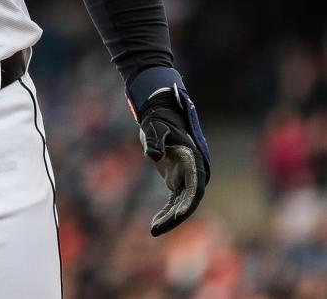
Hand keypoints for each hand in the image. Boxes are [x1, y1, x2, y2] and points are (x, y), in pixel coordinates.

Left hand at [138, 87, 210, 236]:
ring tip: (153, 230)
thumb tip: (153, 155)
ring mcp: (186, 178)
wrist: (161, 117)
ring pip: (182, 204)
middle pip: (189, 200)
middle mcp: (194, 172)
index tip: (179, 215)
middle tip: (158, 228)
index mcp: (192, 160)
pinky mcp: (177, 181)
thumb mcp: (154, 128)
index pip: (195, 186)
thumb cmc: (158, 121)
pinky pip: (174, 202)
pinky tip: (155, 224)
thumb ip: (155, 141)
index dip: (188, 202)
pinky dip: (166, 213)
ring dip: (169, 218)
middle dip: (176, 216)